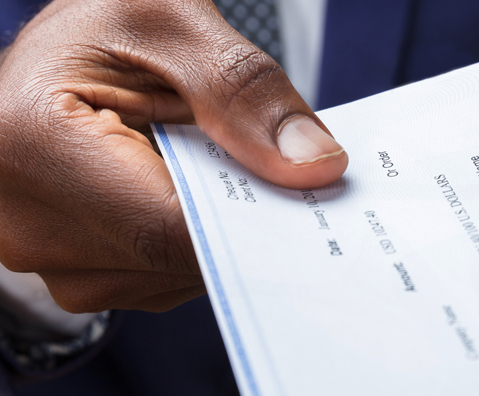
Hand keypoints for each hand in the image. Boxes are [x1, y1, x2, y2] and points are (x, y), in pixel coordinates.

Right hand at [0, 0, 347, 312]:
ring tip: (221, 170)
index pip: (166, 226)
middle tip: (284, 181)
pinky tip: (194, 192)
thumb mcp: (172, 22)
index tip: (312, 209)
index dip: (251, 223)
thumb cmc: (103, 22)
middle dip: (240, 225)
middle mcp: (24, 215)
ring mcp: (43, 247)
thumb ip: (245, 93)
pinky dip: (188, 241)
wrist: (64, 50)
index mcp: (31, 142)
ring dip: (214, 233)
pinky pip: (151, 275)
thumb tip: (314, 167)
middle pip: (168, 257)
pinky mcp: (69, 258)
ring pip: (166, 276)